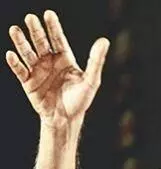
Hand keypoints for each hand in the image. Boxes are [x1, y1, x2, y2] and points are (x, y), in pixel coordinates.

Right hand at [6, 10, 108, 126]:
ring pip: (28, 53)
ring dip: (21, 42)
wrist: (66, 119)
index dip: (53, 27)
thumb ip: (96, 60)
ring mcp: (38, 71)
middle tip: (30, 18)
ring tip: (14, 30)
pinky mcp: (28, 82)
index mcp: (65, 59)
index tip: (48, 14)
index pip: (58, 39)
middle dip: (36, 30)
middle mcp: (50, 62)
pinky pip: (20, 70)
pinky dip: (15, 63)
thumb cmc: (80, 100)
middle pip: (41, 42)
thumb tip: (104, 40)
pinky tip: (11, 54)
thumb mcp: (91, 80)